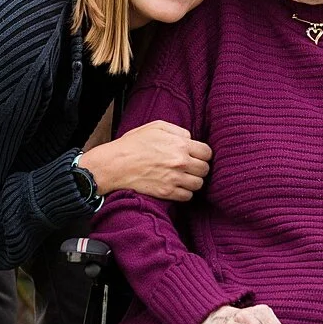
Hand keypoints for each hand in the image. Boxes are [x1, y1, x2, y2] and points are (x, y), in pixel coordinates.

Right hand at [81, 120, 211, 199]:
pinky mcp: (167, 193)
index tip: (196, 155)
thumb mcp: (156, 127)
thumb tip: (191, 138)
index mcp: (180, 145)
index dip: (203, 154)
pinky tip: (177, 186)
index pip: (207, 153)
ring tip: (184, 177)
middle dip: (199, 167)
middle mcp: (180, 163)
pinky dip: (185, 192)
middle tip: (190, 167)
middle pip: (205, 169)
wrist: (115, 164)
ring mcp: (174, 179)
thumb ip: (178, 131)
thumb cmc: (134, 144)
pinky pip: (187, 196)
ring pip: (199, 184)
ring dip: (193, 181)